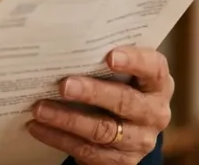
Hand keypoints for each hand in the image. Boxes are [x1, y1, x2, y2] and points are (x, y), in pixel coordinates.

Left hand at [26, 47, 173, 163]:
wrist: (128, 127)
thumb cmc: (120, 86)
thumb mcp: (124, 73)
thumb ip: (106, 60)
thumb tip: (68, 45)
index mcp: (158, 83)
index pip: (153, 68)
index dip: (134, 61)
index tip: (110, 56)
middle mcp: (155, 113)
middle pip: (124, 102)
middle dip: (91, 93)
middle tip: (63, 85)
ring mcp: (140, 140)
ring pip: (102, 130)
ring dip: (67, 119)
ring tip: (40, 109)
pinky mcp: (122, 162)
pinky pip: (88, 152)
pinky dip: (60, 139)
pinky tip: (40, 128)